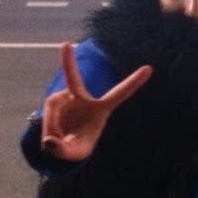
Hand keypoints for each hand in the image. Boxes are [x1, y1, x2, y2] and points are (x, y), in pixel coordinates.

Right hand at [41, 42, 152, 160]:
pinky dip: (47, 128)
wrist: (62, 140)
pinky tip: (51, 135)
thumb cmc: (76, 145)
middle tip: (65, 44)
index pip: (120, 93)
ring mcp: (66, 97)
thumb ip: (63, 151)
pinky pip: (47, 115)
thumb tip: (48, 141)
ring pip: (53, 111)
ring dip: (52, 128)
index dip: (134, 82)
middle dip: (68, 63)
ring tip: (57, 142)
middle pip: (74, 80)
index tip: (149, 68)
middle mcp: (82, 98)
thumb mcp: (75, 153)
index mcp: (101, 108)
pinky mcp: (53, 101)